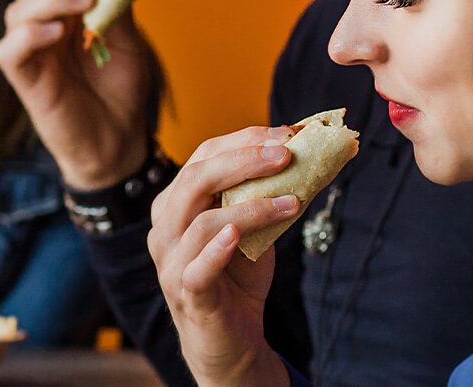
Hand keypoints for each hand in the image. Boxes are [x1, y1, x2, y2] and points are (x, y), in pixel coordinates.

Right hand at [0, 0, 158, 188]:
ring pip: (18, 10)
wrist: (119, 141)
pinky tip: (59, 32)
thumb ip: (118, 6)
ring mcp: (30, 53)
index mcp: (63, 12)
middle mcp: (41, 27)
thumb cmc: (120, 91)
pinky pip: (9, 50)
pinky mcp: (24, 81)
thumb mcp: (128, 41)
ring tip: (88, 1)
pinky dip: (30, 34)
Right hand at [150, 126, 301, 386]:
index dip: (242, 140)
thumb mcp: (254, 230)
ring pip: (201, 222)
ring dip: (251, 207)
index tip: (284, 133)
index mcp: (176, 204)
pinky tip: (237, 237)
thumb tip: (307, 160)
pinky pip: (197, 268)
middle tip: (285, 155)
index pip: (202, 157)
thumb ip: (266, 197)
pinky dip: (216, 249)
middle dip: (243, 161)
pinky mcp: (187, 294)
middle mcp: (165, 228)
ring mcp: (171, 262)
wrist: (231, 340)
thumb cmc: (238, 278)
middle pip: (195, 180)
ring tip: (291, 202)